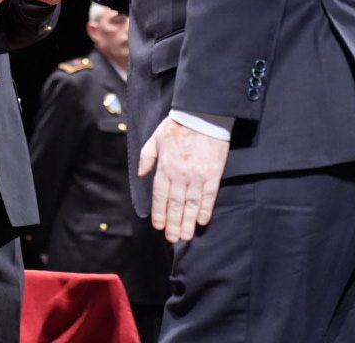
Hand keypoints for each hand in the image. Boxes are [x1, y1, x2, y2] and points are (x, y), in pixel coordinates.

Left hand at [137, 116, 229, 242]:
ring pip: (191, 205)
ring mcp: (197, 176)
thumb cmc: (178, 125)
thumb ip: (147, 157)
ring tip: (186, 237)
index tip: (158, 227)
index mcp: (165, 167)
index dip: (159, 213)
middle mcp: (180, 175)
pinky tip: (202, 221)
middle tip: (173, 239)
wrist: (202, 115)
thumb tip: (141, 174)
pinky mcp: (212, 175)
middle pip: (175, 205)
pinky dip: (205, 210)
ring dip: (188, 222)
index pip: (160, 196)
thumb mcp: (156, 138)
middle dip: (173, 224)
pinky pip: (209, 197)